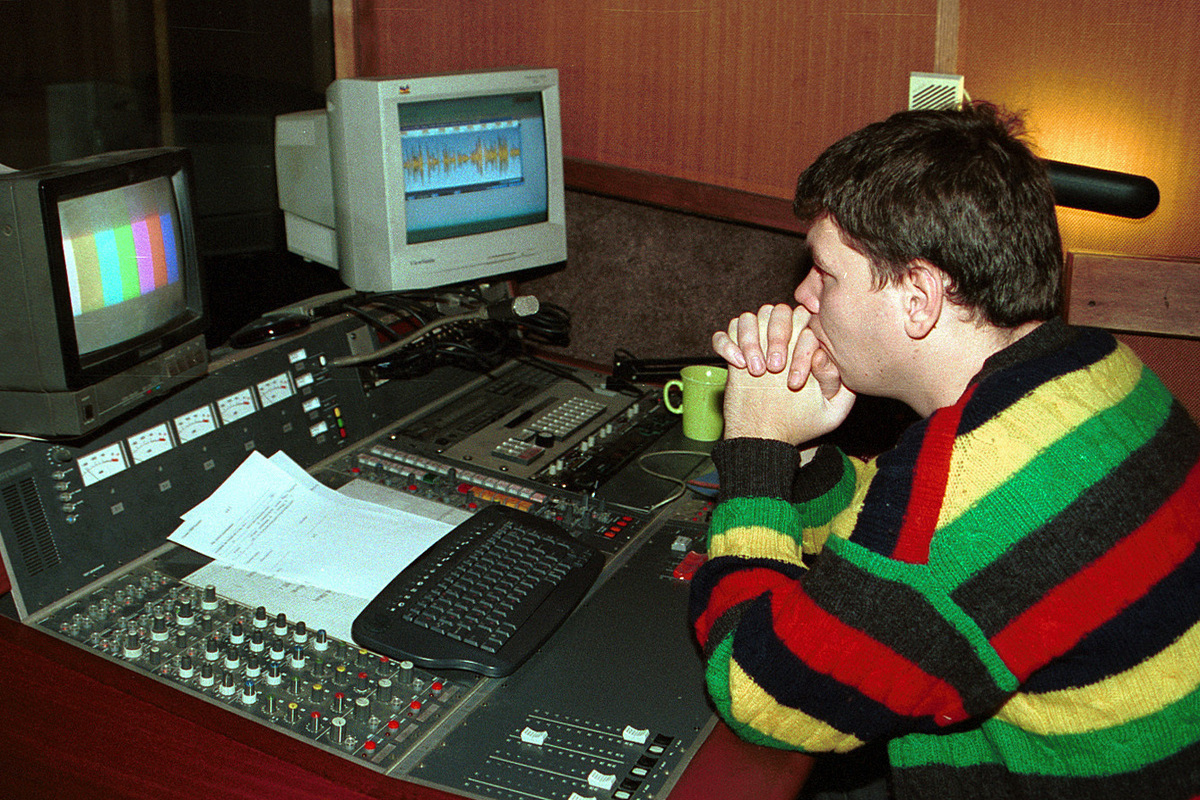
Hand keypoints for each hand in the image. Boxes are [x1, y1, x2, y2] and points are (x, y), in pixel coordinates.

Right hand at [718, 308, 855, 444]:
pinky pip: (723, 333)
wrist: (766, 436)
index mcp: (805, 346)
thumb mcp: (831, 412)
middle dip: (777, 336)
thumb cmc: (800, 425)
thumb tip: (821, 355)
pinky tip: (737, 365)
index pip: (806, 323)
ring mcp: (755, 344)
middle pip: (779, 310)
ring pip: (749, 317)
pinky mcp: (732, 353)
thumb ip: (837, 384)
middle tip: (775, 367)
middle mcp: (781, 340)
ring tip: (756, 370)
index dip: (801, 350)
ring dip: (750, 339)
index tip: (795, 382)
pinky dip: (727, 344)